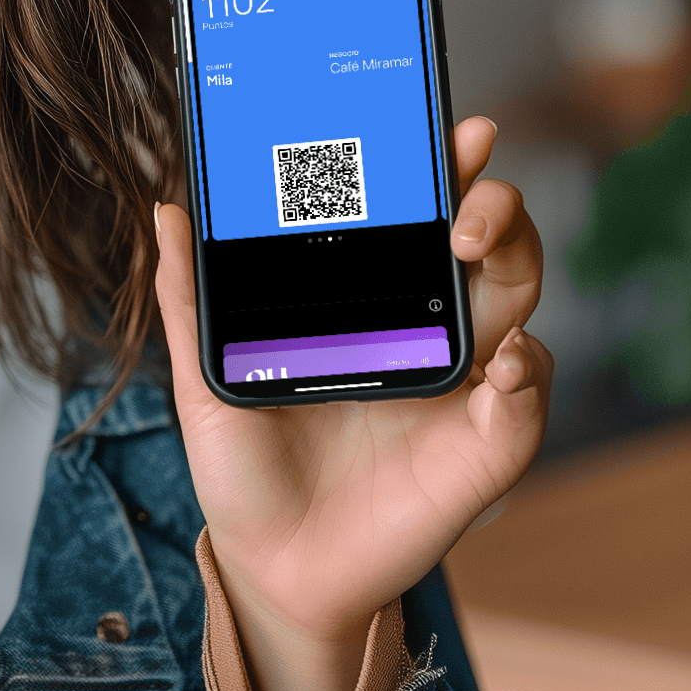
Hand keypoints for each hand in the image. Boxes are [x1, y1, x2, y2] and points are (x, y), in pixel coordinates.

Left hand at [151, 116, 550, 690]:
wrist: (272, 563)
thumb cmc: (247, 468)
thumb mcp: (203, 379)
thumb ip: (189, 300)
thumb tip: (165, 210)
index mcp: (369, 303)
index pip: (415, 219)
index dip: (440, 171)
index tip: (449, 128)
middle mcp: (426, 330)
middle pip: (486, 244)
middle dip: (490, 198)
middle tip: (465, 182)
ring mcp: (462, 385)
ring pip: (518, 300)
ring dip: (512, 257)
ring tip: (472, 240)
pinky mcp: (485, 447)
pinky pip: (524, 400)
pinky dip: (525, 374)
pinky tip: (500, 362)